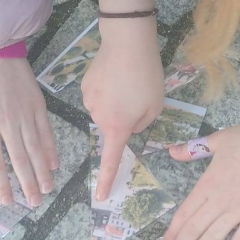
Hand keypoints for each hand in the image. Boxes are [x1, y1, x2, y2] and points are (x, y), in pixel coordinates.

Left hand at [0, 54, 57, 206]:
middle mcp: (7, 124)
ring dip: (42, 172)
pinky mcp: (38, 105)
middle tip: (34, 203)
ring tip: (47, 189)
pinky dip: (50, 149)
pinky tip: (54, 163)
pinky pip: (45, 132)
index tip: (7, 201)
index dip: (2, 184)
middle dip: (27, 184)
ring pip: (35, 150)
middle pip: (19, 160)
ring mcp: (25, 115)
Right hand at [83, 0, 163, 199]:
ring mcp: (88, 100)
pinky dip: (107, 89)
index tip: (101, 196)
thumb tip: (129, 125)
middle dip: (125, 117)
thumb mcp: (155, 106)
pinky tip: (116, 74)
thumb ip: (142, 123)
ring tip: (128, 80)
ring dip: (116, 102)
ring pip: (106, 110)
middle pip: (113, 126)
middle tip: (139, 95)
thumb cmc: (146, 77)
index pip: (111, 160)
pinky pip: (99, 94)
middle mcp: (98, 117)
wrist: (126, 42)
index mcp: (118, 127)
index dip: (107, 179)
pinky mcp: (85, 85)